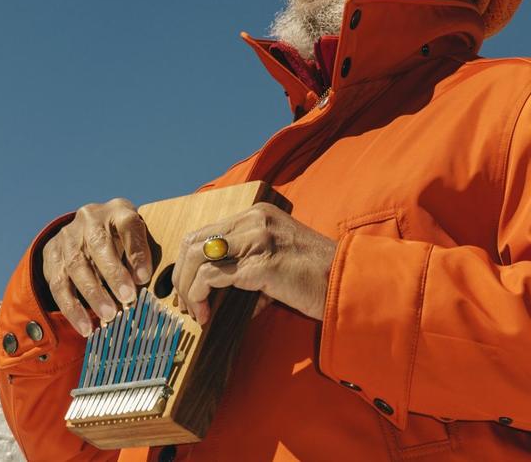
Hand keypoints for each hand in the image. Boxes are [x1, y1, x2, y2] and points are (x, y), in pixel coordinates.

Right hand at [42, 198, 154, 336]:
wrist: (83, 228)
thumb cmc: (121, 238)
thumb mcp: (135, 238)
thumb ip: (140, 256)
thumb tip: (143, 285)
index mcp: (117, 210)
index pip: (128, 225)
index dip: (137, 251)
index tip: (144, 277)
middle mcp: (89, 218)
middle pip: (99, 245)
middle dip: (114, 274)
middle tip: (128, 299)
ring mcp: (68, 237)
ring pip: (77, 266)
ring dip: (93, 294)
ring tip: (109, 316)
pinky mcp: (51, 256)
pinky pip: (59, 285)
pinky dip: (73, 309)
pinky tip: (86, 327)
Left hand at [173, 202, 336, 325]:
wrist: (349, 284)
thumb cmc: (317, 278)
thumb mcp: (277, 262)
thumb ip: (247, 269)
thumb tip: (218, 296)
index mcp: (258, 215)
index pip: (206, 231)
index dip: (188, 263)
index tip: (187, 290)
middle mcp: (255, 220)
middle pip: (194, 240)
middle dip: (181, 275)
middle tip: (184, 304)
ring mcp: (258, 238)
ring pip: (198, 256)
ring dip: (187, 288)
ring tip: (195, 312)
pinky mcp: (261, 263)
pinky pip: (213, 277)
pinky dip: (200, 297)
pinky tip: (207, 315)